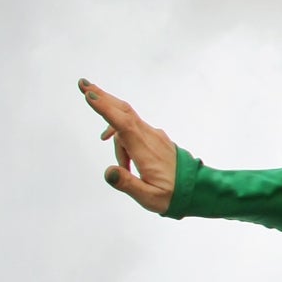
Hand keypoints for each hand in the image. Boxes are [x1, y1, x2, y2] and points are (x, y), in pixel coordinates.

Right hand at [78, 79, 177, 213]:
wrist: (199, 190)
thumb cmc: (173, 196)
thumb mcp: (149, 197)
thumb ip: (127, 184)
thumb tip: (109, 171)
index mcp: (146, 151)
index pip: (123, 124)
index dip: (105, 109)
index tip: (89, 94)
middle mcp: (150, 138)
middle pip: (123, 111)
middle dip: (102, 98)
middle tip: (82, 84)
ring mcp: (154, 136)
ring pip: (126, 123)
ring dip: (114, 132)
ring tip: (119, 162)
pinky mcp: (156, 139)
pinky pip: (134, 130)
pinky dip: (122, 137)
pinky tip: (122, 159)